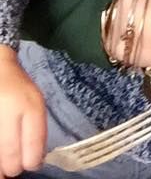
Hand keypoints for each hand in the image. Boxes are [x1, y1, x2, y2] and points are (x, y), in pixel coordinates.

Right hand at [0, 46, 45, 177]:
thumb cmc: (18, 88)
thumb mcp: (35, 103)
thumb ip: (36, 129)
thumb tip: (35, 160)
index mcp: (31, 106)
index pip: (33, 141)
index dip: (32, 161)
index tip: (31, 166)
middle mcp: (11, 109)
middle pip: (10, 152)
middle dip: (12, 168)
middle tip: (13, 170)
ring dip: (0, 165)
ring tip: (3, 169)